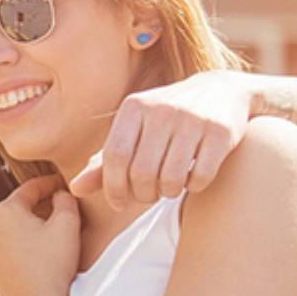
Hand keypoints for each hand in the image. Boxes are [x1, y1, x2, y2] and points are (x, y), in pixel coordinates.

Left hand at [0, 175, 80, 295]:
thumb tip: (60, 195)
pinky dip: (23, 251)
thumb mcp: (68, 222)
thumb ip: (65, 199)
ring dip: (30, 231)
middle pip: (19, 210)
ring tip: (53, 236)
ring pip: (13, 233)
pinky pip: (10, 254)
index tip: (62, 184)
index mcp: (6, 211)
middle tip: (61, 210)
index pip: (30, 189)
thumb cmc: (53, 263)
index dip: (50, 184)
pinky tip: (41, 259)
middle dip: (40, 208)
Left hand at [72, 70, 252, 207]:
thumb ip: (104, 162)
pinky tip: (192, 179)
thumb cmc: (165, 121)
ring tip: (168, 188)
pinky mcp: (221, 131)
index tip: (118, 203)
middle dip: (142, 194)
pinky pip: (200, 176)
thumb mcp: (133, 132)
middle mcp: (162, 109)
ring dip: (167, 193)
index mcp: (134, 107)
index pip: (115, 156)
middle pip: (141, 172)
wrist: (221, 92)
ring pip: (171, 178)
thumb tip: (75, 189)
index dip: (113, 187)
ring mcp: (193, 119)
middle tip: (147, 196)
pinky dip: (194, 187)